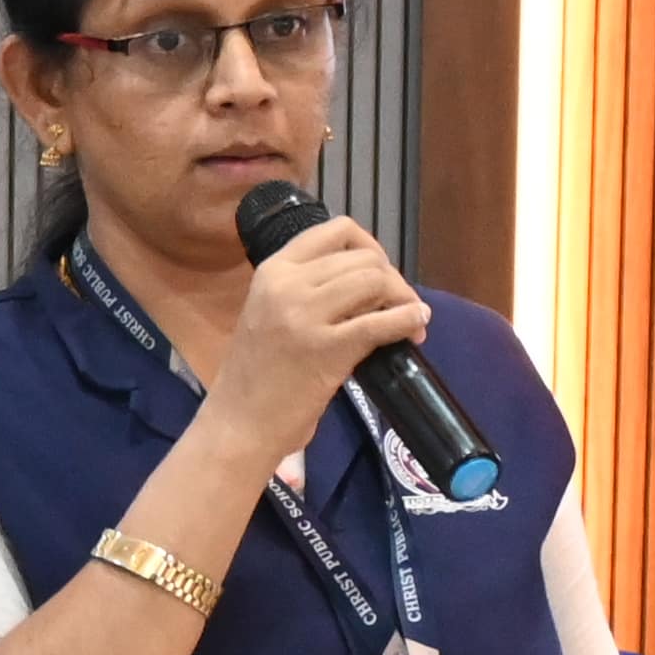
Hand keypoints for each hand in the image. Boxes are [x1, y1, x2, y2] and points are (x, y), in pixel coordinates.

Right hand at [187, 208, 432, 464]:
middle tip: (399, 306)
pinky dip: (408, 320)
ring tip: (410, 322)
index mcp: (272, 271)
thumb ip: (308, 290)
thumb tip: (368, 283)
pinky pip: (382, 322)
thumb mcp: (270, 313)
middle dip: (393, 279)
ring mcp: (306, 316)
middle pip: (364, 259)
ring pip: (376, 281)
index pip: (335, 230)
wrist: (238, 424)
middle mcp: (287, 285)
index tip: (378, 272)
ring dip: (404, 299)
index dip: (370, 246)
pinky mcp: (327, 350)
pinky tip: (416, 328)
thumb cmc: (255, 375)